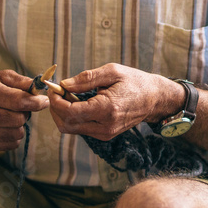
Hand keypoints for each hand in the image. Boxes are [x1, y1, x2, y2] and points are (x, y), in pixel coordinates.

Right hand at [0, 70, 47, 150]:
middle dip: (26, 112)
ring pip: (17, 133)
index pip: (17, 101)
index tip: (44, 101)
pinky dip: (15, 135)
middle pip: (18, 119)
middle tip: (21, 107)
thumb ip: (23, 81)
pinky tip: (7, 125)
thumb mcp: (5, 76)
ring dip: (21, 124)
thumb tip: (40, 89)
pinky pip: (13, 144)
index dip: (36, 102)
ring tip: (12, 115)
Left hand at [47, 63, 181, 140]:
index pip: (70, 112)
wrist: (154, 99)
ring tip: (68, 96)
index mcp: (107, 108)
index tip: (54, 89)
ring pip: (71, 129)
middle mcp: (105, 125)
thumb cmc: (135, 82)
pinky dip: (73, 117)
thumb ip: (86, 78)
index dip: (56, 102)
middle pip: (66, 125)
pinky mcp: (105, 135)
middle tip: (57, 92)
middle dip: (55, 109)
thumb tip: (64, 84)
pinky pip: (81, 129)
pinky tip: (78, 103)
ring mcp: (105, 133)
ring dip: (63, 113)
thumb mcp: (112, 72)